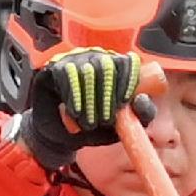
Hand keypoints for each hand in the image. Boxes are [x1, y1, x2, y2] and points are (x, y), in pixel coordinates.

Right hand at [17, 46, 144, 170]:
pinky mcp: (54, 66)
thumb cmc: (95, 129)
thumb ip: (141, 114)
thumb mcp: (123, 125)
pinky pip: (67, 75)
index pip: (127, 61)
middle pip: (107, 66)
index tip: (124, 102)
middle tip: (104, 121)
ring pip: (88, 71)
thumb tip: (141, 98)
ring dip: (90, 101)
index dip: (128, 80)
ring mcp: (74, 60)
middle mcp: (96, 58)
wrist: (60, 137)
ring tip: (88, 123)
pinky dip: (74, 96)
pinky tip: (75, 112)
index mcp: (116, 67)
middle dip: (107, 97)